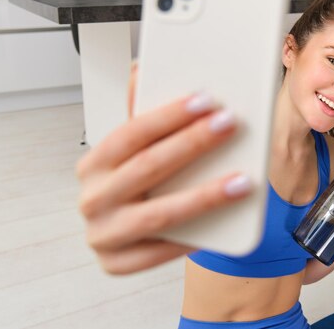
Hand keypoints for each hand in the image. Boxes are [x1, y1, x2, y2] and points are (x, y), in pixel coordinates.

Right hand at [76, 92, 251, 274]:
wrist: (121, 234)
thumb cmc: (134, 186)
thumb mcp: (134, 152)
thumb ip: (139, 116)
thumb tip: (140, 69)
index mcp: (93, 165)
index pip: (129, 134)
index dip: (168, 116)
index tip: (204, 100)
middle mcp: (92, 199)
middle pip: (147, 167)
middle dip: (192, 143)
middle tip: (228, 125)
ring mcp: (102, 235)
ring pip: (158, 215)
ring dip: (204, 195)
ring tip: (241, 180)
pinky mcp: (117, 264)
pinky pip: (161, 252)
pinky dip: (193, 234)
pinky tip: (223, 219)